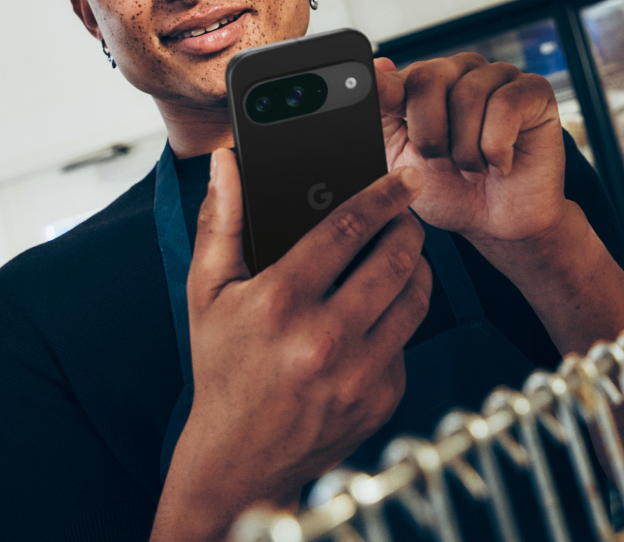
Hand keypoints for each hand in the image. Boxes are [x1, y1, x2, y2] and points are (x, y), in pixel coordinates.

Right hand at [151, 149, 431, 541]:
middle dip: (408, 228)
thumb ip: (220, 222)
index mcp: (279, 301)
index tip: (403, 179)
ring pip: (414, 298)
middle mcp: (323, 338)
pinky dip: (399, 319)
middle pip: (394, 259)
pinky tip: (378, 313)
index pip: (347, 229)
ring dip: (416, 267)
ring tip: (402, 255)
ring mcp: (358, 373)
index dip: (381, 196)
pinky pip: (408, 341)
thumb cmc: (222, 368)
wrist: (239, 461)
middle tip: (406, 216)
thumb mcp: (207, 294)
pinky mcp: (382, 399)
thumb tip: (227, 164)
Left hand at [376, 53, 566, 246]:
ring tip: (472, 169)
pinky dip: (496, 147)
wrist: (497, 225)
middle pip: (428, 78)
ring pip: (467, 96)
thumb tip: (377, 66)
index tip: (386, 111)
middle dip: (429, 135)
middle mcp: (461, 70)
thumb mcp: (399, 158)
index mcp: (425, 81)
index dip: (387, 95)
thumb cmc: (450, 190)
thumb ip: (381, 115)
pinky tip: (500, 164)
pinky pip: (505, 105)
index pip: (398, 76)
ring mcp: (499, 75)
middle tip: (441, 164)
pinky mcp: (534, 90)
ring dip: (465, 150)